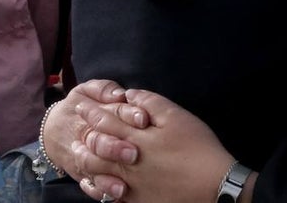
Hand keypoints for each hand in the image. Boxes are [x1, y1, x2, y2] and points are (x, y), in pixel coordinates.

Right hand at [43, 79, 143, 190]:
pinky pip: (91, 186)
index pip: (110, 113)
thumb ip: (104, 89)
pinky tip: (116, 195)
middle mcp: (87, 138)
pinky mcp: (84, 174)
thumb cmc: (81, 106)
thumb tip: (120, 94)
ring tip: (123, 186)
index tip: (142, 119)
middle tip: (134, 153)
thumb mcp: (88, 90)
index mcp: (90, 114)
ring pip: (94, 169)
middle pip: (100, 143)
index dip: (127, 115)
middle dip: (115, 148)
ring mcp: (85, 158)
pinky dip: (101, 192)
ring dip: (108, 178)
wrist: (55, 129)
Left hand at [74, 88, 235, 202]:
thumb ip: (151, 103)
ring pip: (98, 171)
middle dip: (83, 134)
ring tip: (77, 153)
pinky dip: (95, 188)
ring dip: (85, 160)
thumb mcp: (178, 117)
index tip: (81, 104)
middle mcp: (127, 161)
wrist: (212, 185)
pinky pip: (107, 195)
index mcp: (137, 137)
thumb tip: (129, 94)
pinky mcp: (136, 200)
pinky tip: (91, 183)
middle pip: (96, 146)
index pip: (106, 121)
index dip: (92, 111)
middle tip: (75, 127)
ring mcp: (130, 183)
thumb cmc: (198, 147)